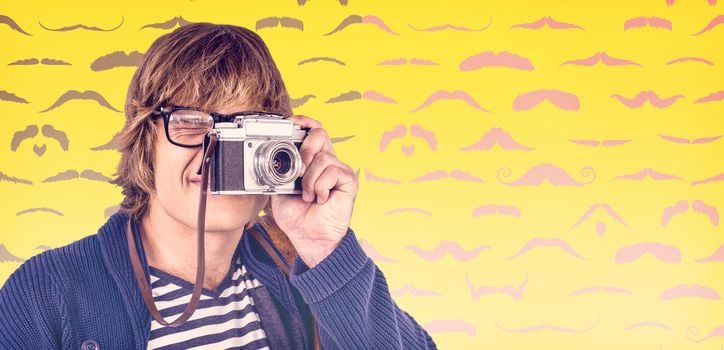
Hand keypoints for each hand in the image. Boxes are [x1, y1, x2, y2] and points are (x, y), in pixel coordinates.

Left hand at [270, 115, 358, 267]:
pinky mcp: (349, 181)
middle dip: (305, 148)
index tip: (291, 123)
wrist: (309, 238)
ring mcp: (340, 170)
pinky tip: (320, 199)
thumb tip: (270, 156)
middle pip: (321, 133)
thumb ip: (277, 170)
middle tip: (298, 168)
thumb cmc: (296, 217)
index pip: (313, 131)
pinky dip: (320, 186)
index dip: (304, 122)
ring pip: (323, 157)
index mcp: (312, 161)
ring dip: (309, 179)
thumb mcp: (278, 188)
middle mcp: (327, 162)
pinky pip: (332, 171)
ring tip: (307, 195)